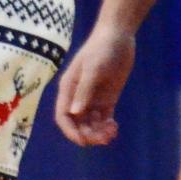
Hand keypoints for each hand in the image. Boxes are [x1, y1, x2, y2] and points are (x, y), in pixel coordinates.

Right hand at [54, 24, 135, 146]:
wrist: (117, 37)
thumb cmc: (101, 49)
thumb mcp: (92, 69)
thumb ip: (84, 91)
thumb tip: (74, 113)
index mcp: (69, 88)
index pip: (63, 116)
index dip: (70, 131)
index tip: (84, 142)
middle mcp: (78, 95)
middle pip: (77, 124)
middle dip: (89, 134)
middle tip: (105, 137)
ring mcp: (92, 98)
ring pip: (90, 124)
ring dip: (99, 132)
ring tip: (112, 131)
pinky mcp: (106, 98)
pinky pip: (103, 119)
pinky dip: (107, 127)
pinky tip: (114, 126)